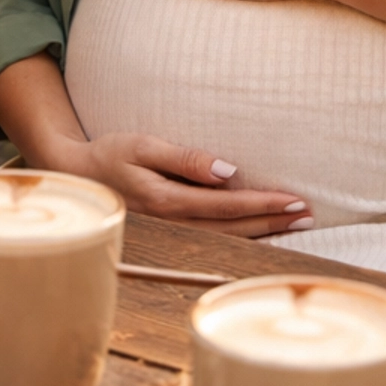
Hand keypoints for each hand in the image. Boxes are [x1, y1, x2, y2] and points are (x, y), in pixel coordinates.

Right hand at [43, 128, 311, 237]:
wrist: (76, 177)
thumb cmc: (110, 154)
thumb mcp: (143, 146)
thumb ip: (185, 159)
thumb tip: (229, 171)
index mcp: (167, 202)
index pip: (228, 206)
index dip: (264, 205)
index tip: (295, 201)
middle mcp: (172, 225)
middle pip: (234, 229)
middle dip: (273, 222)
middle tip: (309, 215)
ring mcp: (171, 234)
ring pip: (226, 239)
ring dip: (264, 233)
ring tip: (297, 225)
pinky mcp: (170, 234)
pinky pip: (214, 240)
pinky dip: (243, 239)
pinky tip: (264, 235)